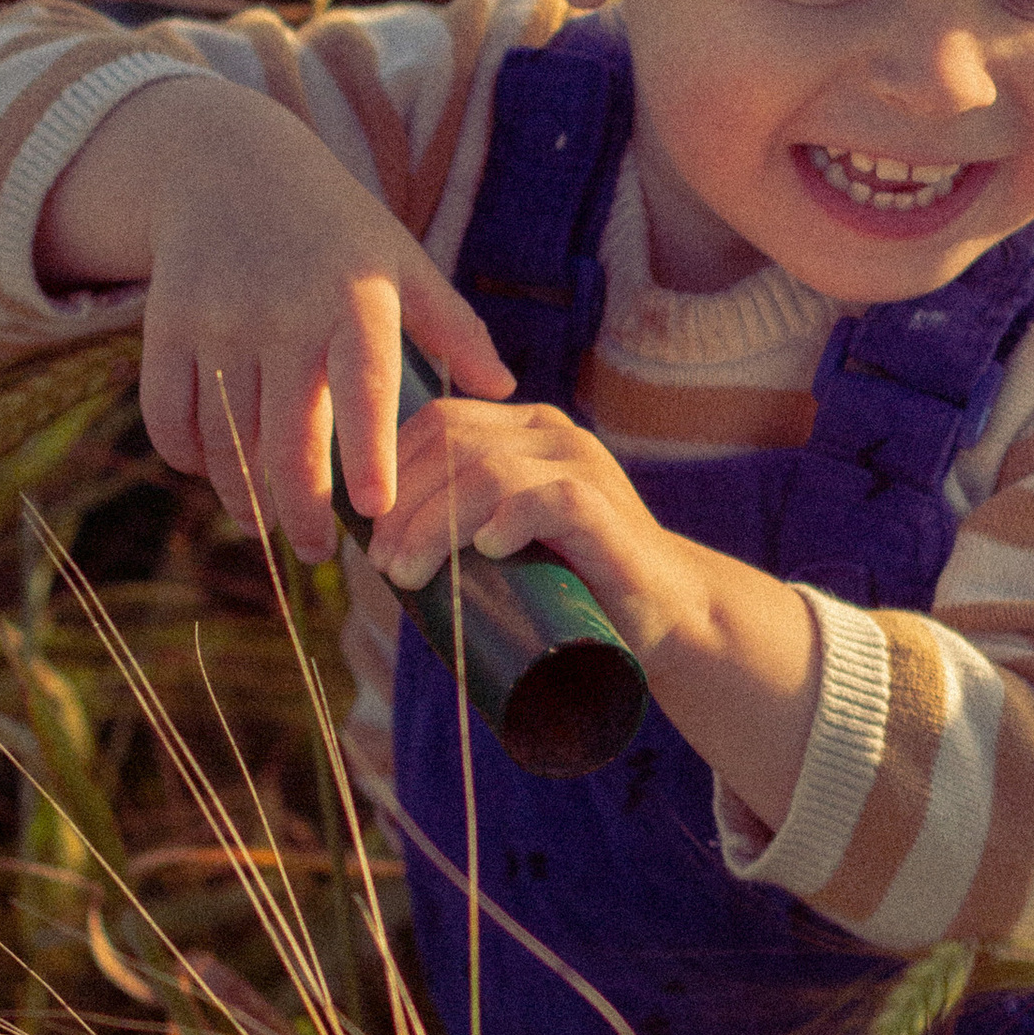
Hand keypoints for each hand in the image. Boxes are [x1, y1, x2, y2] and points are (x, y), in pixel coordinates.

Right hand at [37, 82, 512, 554]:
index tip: (376, 509)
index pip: (365, 388)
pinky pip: (170, 418)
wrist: (228, 165)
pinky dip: (190, 458)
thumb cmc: (337, 229)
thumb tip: (507, 391)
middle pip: (288, 436)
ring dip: (244, 494)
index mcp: (354, 300)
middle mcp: (283, 311)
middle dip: (303, 509)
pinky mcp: (164, 326)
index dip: (367, 452)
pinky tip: (217, 473)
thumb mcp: (403, 263)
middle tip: (320, 552)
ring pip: (227, 438)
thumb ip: (454, 329)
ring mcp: (218, 319)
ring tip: (267, 524)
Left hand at [370, 400, 687, 637]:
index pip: (439, 421)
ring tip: (409, 574)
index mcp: (524, 429)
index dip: (390, 470)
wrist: (666, 613)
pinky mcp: (605, 508)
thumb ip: (458, 525)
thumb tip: (375, 549)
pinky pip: (547, 497)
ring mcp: (583, 465)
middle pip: (452, 442)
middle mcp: (552, 433)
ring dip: (433, 525)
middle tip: (382, 565)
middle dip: (402, 505)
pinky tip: (487, 551)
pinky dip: (507, 522)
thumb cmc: (573, 584)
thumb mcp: (506, 540)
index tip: (366, 531)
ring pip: (486, 470)